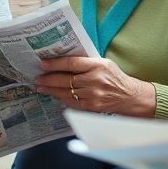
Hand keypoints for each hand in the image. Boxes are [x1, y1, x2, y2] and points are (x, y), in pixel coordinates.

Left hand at [35, 56, 155, 116]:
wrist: (129, 96)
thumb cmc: (114, 77)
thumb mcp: (104, 63)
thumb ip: (86, 62)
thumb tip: (62, 61)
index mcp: (97, 66)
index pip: (71, 63)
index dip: (55, 64)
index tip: (43, 64)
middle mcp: (94, 80)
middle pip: (65, 79)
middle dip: (48, 79)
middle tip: (37, 78)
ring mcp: (93, 95)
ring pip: (66, 92)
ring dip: (51, 90)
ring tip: (41, 87)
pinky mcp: (92, 107)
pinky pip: (72, 103)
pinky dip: (62, 99)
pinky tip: (55, 95)